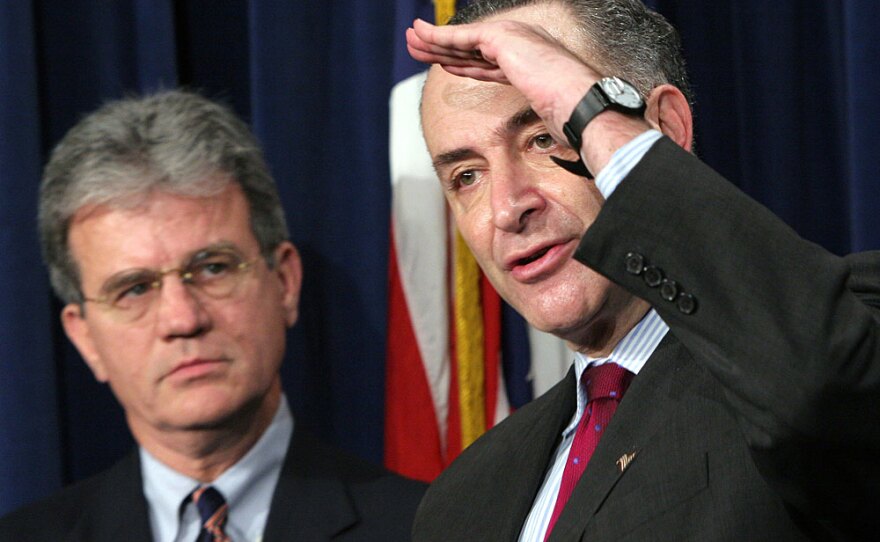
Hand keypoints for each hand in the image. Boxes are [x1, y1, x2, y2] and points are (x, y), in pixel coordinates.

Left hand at [406, 18, 597, 144]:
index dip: (461, 62)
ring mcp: (512, 36)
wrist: (579, 103)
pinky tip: (424, 37)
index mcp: (529, 59)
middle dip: (442, 48)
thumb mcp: (544, 112)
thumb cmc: (571, 114)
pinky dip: (440, 37)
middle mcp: (520, 42)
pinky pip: (462, 37)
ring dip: (433, 39)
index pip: (486, 60)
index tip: (443, 64)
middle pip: (470, 47)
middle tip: (418, 47)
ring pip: (462, 39)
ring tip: (412, 39)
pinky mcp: (502, 37)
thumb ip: (532, 109)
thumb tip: (544, 131)